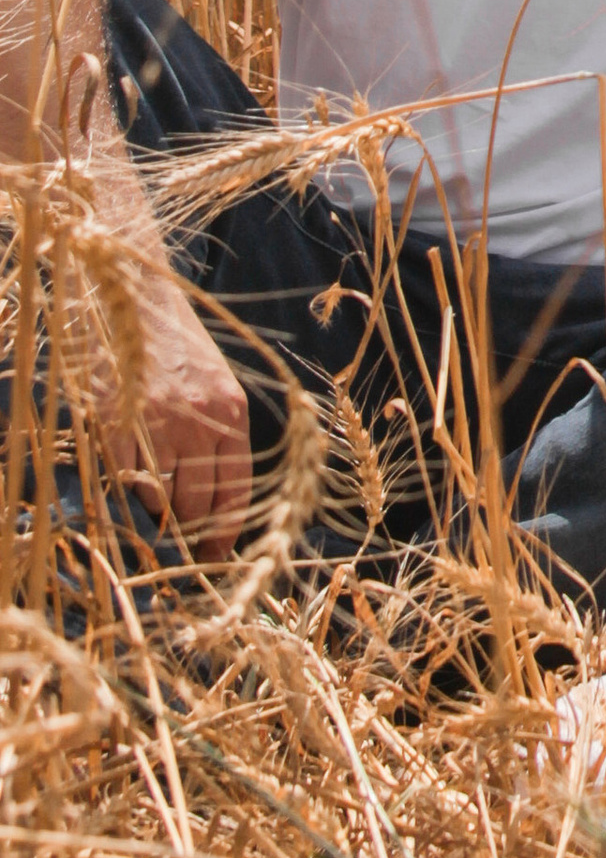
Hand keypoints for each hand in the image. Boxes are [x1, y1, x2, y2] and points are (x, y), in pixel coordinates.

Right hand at [103, 287, 252, 555]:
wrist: (140, 301)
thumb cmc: (181, 349)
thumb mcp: (217, 388)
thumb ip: (218, 438)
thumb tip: (215, 502)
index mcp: (232, 413)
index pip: (234, 492)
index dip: (224, 532)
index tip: (216, 556)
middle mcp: (199, 420)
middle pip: (196, 503)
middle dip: (188, 530)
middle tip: (179, 540)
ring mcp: (156, 422)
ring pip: (158, 495)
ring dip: (155, 506)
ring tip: (153, 498)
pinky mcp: (118, 421)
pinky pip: (124, 476)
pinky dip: (126, 486)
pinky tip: (129, 477)